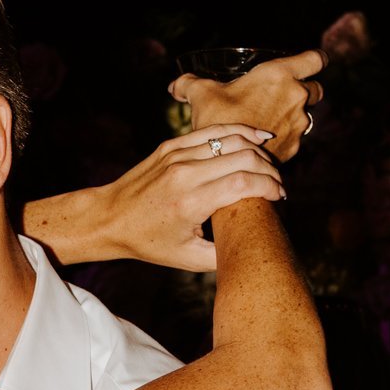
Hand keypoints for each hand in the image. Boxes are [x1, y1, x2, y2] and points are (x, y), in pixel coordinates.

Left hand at [66, 126, 283, 270]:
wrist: (110, 218)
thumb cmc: (150, 242)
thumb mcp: (188, 258)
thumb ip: (225, 254)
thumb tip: (257, 246)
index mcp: (189, 203)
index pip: (244, 184)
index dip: (270, 187)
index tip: (280, 198)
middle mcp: (184, 174)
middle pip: (244, 158)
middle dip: (270, 171)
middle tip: (279, 185)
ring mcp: (177, 155)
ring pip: (232, 139)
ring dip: (259, 150)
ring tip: (271, 166)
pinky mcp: (172, 145)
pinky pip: (213, 130)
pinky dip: (240, 132)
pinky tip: (258, 139)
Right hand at [170, 48, 325, 161]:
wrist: (228, 162)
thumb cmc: (218, 120)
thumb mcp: (202, 95)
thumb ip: (189, 84)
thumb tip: (174, 85)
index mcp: (279, 75)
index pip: (315, 59)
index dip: (314, 59)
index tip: (309, 62)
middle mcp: (296, 97)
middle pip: (317, 88)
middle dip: (305, 88)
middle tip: (284, 93)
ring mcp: (298, 123)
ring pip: (307, 114)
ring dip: (294, 114)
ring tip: (270, 119)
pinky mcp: (294, 145)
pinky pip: (296, 136)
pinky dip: (285, 136)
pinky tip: (267, 140)